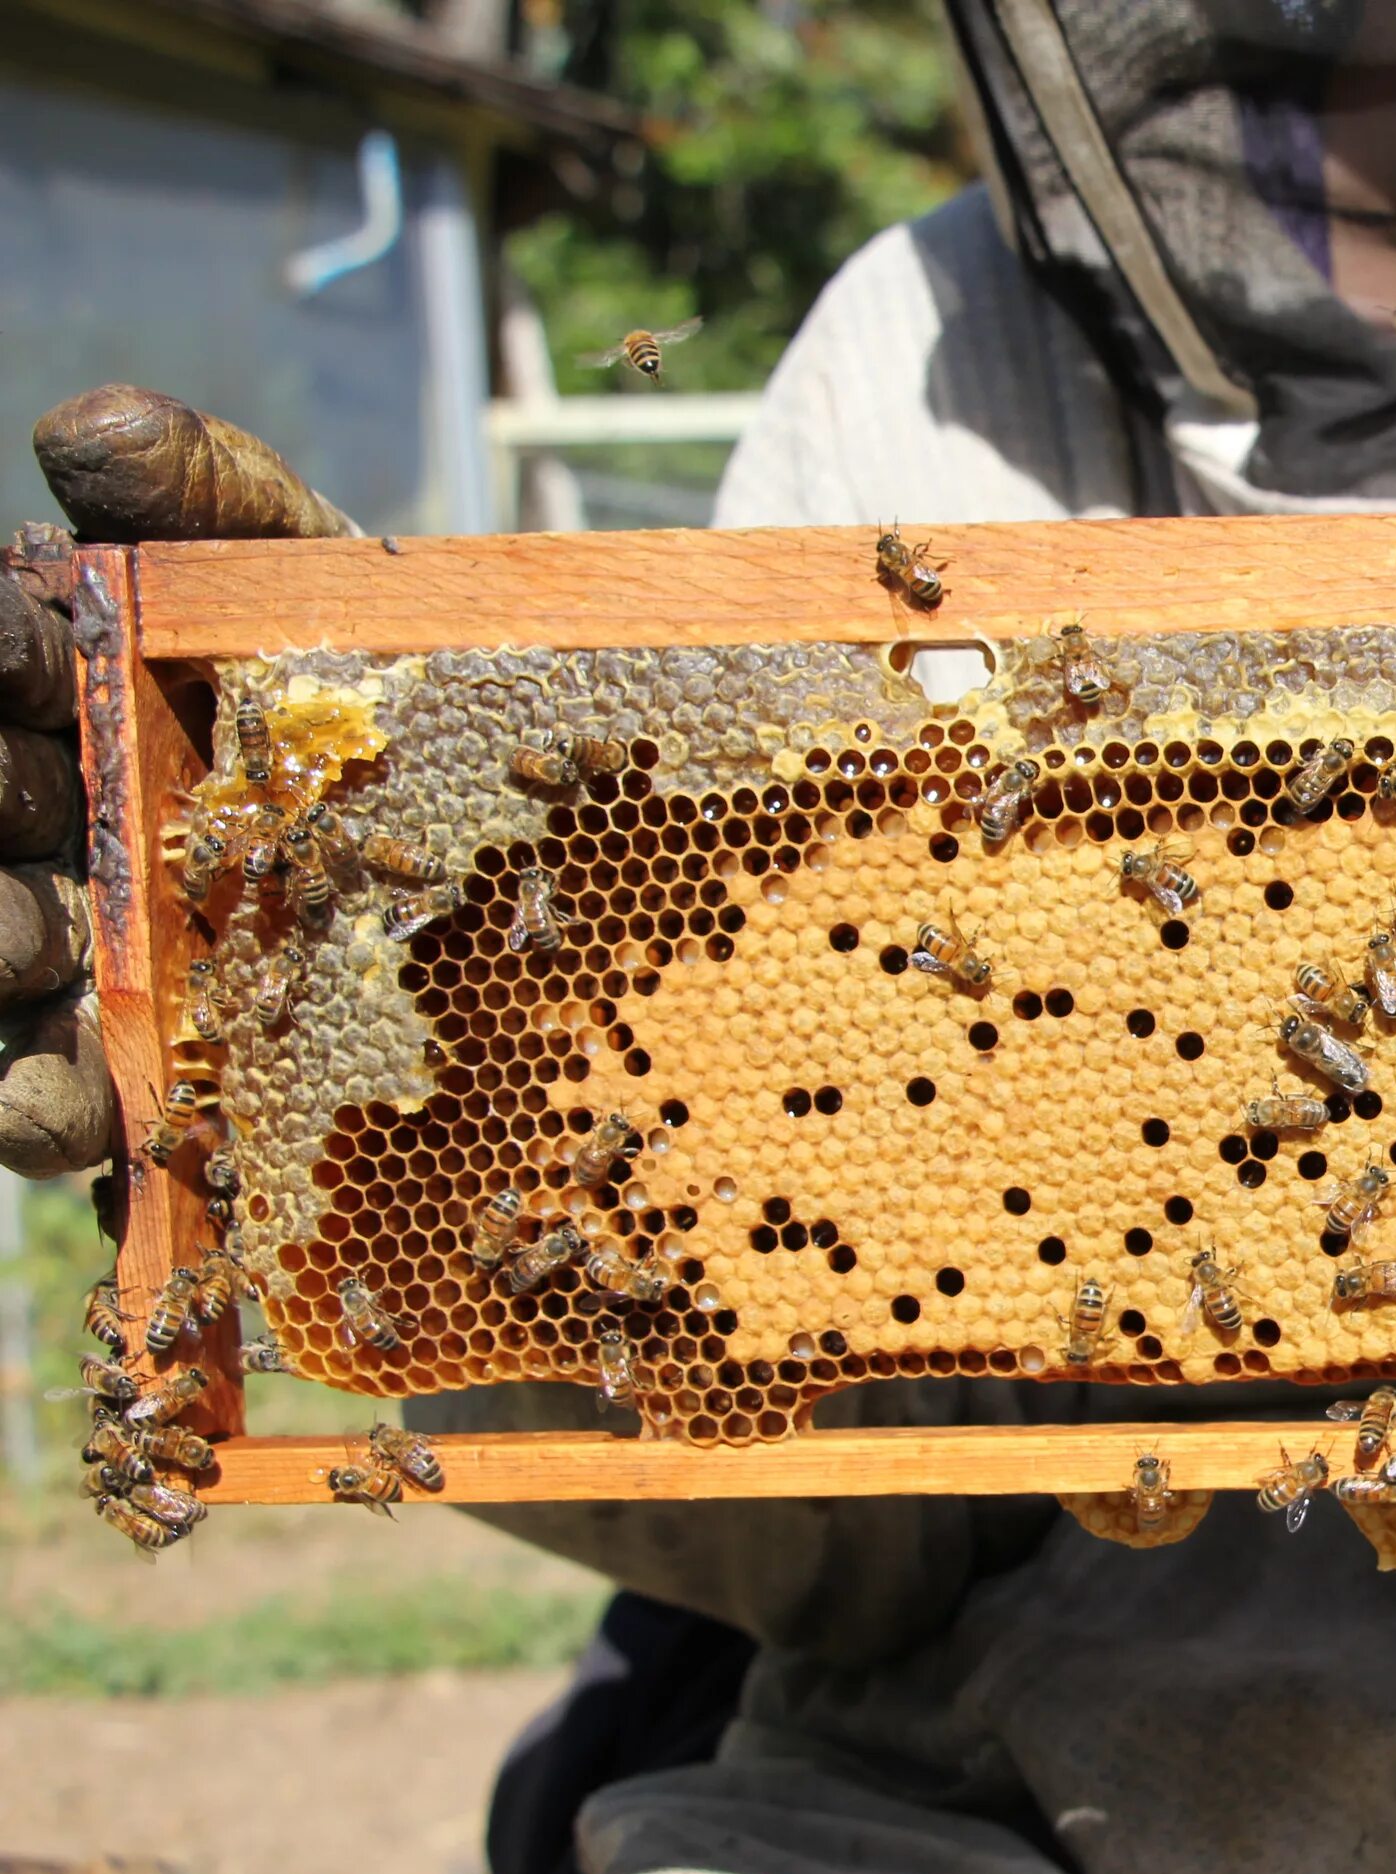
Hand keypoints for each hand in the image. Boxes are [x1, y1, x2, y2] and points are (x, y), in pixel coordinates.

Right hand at [0, 387, 356, 1177]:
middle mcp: (65, 832)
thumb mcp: (312, 562)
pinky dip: (61, 1109)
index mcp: (66, 699)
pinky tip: (71, 1114)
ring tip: (26, 955)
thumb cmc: (388, 660)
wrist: (530, 800)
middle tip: (7, 799)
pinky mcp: (167, 1071)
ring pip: (13, 975)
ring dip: (3, 972)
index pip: (6, 667)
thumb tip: (89, 424)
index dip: (3, 654)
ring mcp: (106, 957)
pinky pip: (92, 1101)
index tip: (22, 634)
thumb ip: (209, 492)